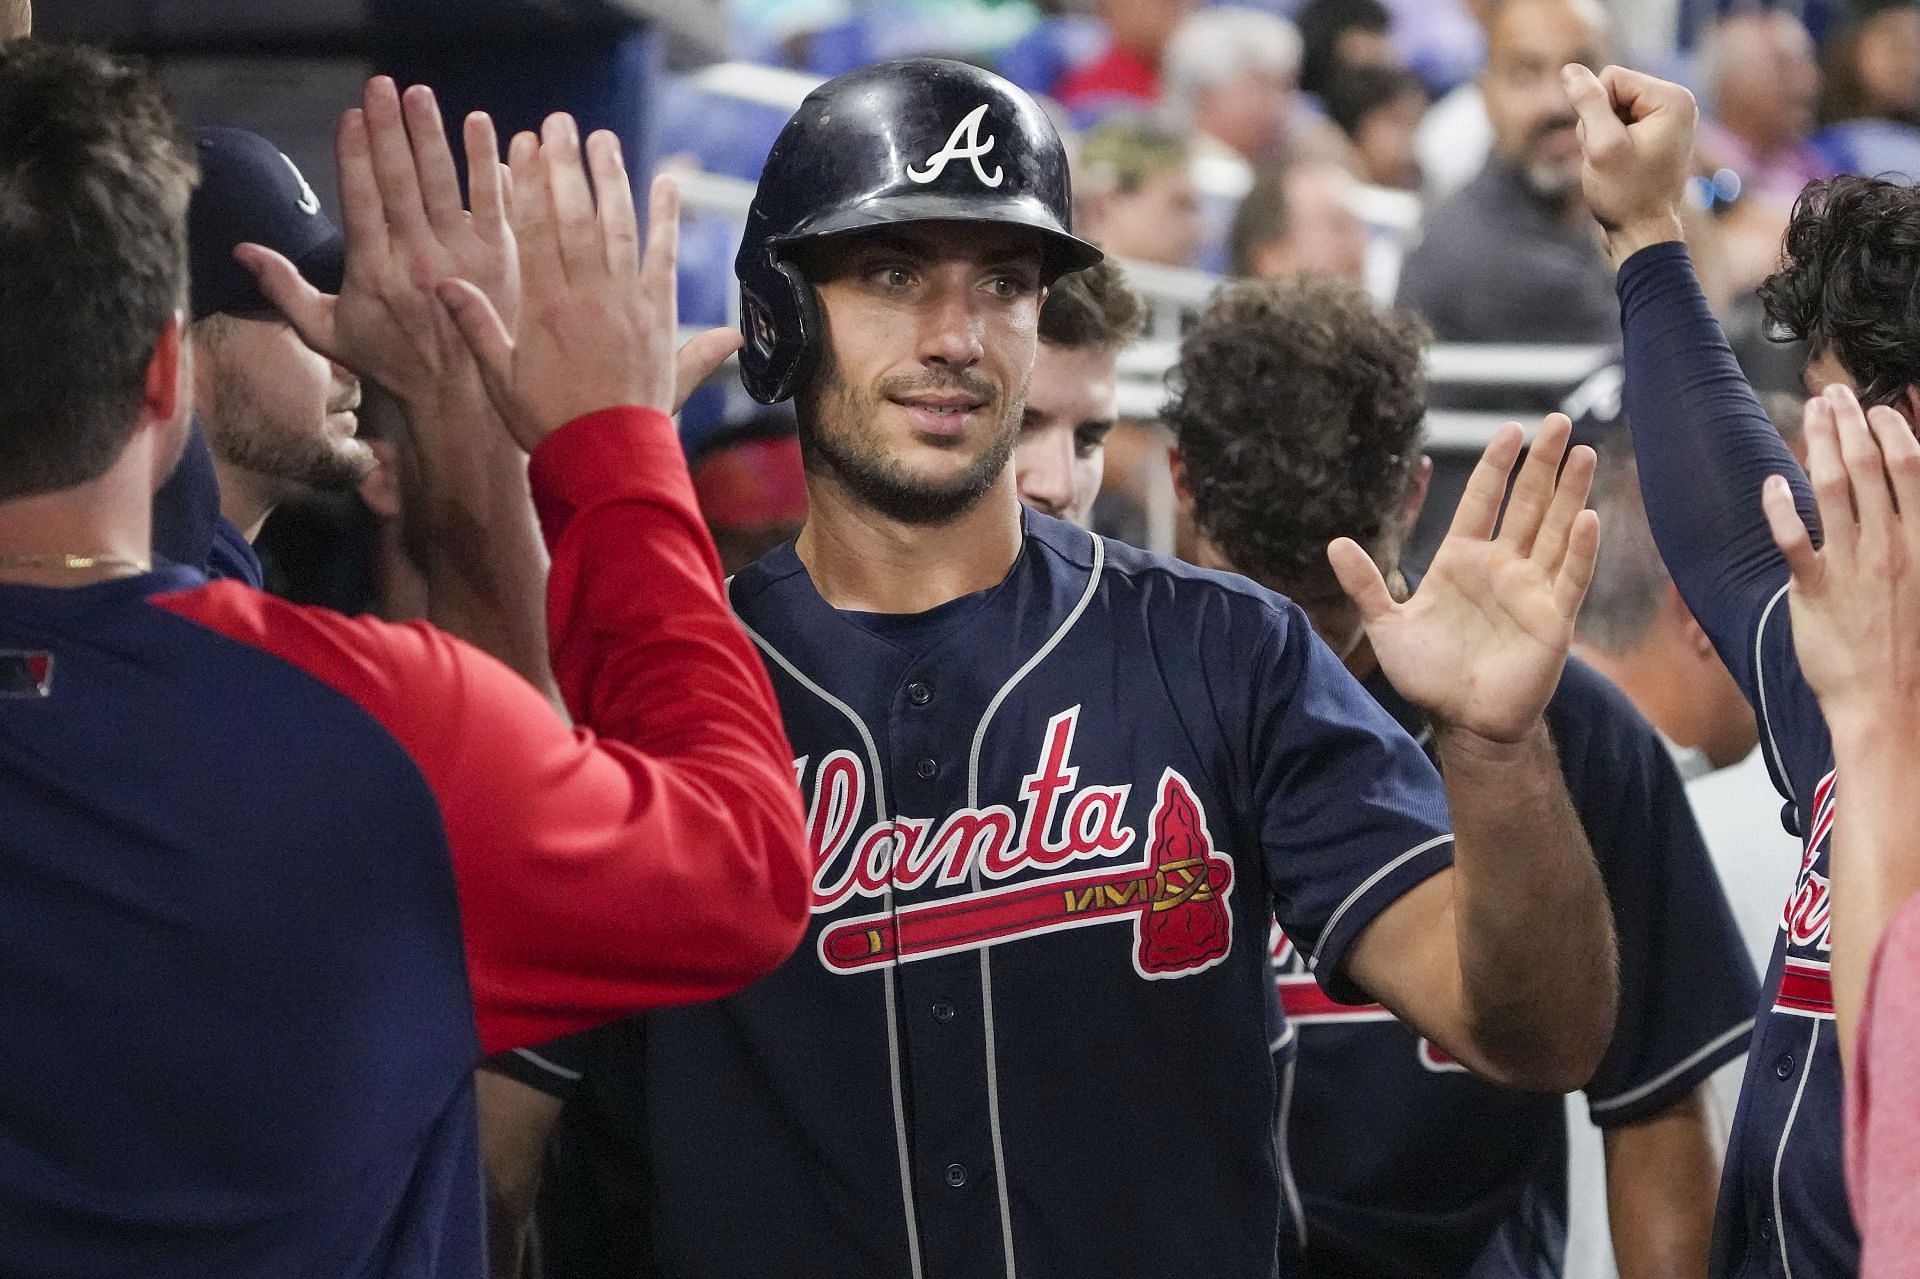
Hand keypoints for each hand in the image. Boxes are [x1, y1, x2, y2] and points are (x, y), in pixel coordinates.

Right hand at [237, 78, 517, 411]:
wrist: (457, 396)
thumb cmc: (388, 362)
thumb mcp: (326, 333)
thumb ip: (284, 289)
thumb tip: (241, 249)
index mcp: (373, 271)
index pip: (361, 202)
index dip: (355, 157)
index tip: (350, 117)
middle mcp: (417, 260)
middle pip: (400, 182)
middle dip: (389, 130)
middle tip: (382, 86)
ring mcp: (461, 257)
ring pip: (445, 183)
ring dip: (431, 134)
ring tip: (419, 95)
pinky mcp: (499, 257)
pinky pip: (493, 201)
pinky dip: (485, 162)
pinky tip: (478, 124)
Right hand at [437, 115, 741, 450]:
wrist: (607, 457)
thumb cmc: (549, 423)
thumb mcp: (500, 379)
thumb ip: (475, 326)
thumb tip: (439, 281)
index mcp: (543, 307)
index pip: (534, 230)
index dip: (530, 182)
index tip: (524, 143)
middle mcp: (586, 296)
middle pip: (575, 216)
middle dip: (566, 165)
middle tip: (559, 122)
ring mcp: (626, 302)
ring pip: (618, 227)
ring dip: (611, 178)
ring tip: (601, 138)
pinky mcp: (658, 316)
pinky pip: (663, 258)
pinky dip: (666, 219)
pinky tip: (665, 182)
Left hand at [1331, 415, 1599, 743]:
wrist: (1463, 722)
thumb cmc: (1429, 675)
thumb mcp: (1387, 626)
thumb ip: (1365, 584)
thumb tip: (1334, 543)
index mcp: (1462, 560)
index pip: (1483, 500)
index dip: (1496, 465)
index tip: (1510, 429)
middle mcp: (1502, 566)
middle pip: (1527, 503)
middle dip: (1543, 463)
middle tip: (1560, 421)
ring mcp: (1531, 589)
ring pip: (1557, 529)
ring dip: (1571, 492)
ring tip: (1584, 452)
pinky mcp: (1554, 618)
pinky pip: (1571, 576)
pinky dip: (1580, 548)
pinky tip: (1588, 517)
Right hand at [1561, 64, 1696, 264]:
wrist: (1643, 236)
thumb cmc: (1626, 195)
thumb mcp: (1602, 146)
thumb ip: (1588, 103)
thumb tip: (1570, 69)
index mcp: (1673, 98)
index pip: (1612, 77)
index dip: (1596, 111)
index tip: (1608, 146)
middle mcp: (1677, 102)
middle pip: (1612, 91)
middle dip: (1599, 124)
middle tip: (1610, 159)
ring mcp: (1668, 119)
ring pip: (1610, 109)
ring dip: (1601, 136)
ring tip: (1613, 165)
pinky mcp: (1657, 134)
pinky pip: (1618, 124)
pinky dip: (1608, 144)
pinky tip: (1617, 167)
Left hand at [1763, 385, 1919, 732]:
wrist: (1890, 704)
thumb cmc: (1913, 648)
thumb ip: (1917, 534)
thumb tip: (1905, 500)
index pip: (1912, 466)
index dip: (1893, 429)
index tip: (1879, 407)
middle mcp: (1890, 545)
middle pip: (1867, 465)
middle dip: (1850, 422)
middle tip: (1834, 393)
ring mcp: (1851, 565)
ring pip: (1831, 487)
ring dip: (1819, 443)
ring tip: (1811, 415)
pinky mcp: (1813, 590)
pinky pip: (1793, 536)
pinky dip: (1780, 505)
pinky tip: (1772, 482)